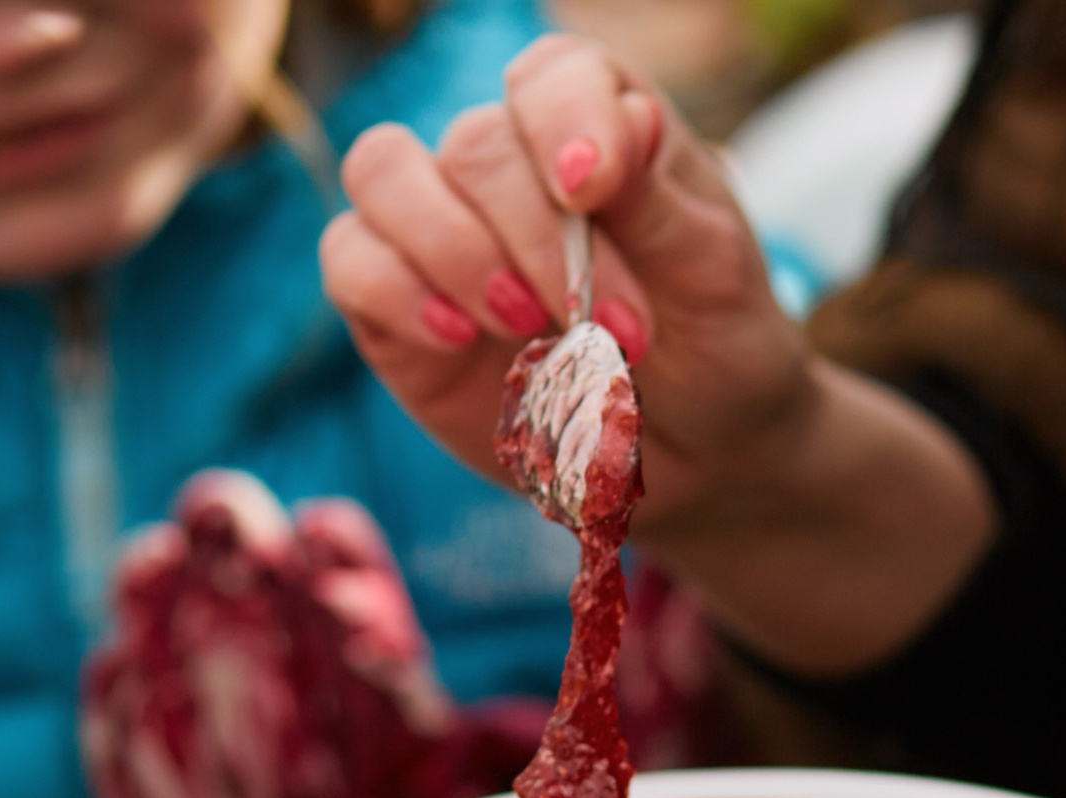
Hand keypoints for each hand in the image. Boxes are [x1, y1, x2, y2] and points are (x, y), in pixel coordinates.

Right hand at [321, 33, 810, 535]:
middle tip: (608, 325)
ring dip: (452, 248)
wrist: (696, 453)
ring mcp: (442, 230)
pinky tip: (459, 337)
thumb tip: (611, 129)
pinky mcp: (395, 307)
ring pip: (384, 176)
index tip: (590, 188)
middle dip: (538, 240)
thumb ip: (656, 199)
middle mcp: (508, 164)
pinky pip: (351, 263)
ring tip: (526, 323)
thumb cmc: (714, 344)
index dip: (560, 117)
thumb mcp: (715, 273)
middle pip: (475, 146)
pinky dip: (396, 292)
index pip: (550, 75)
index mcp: (594, 123)